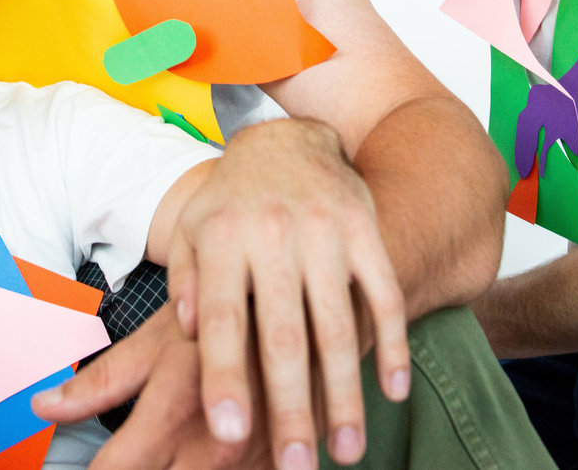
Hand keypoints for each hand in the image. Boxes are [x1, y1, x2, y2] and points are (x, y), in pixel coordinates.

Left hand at [32, 303, 270, 468]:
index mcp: (175, 410)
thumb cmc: (230, 309)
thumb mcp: (162, 336)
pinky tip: (196, 457)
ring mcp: (250, 464)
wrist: (317, 299)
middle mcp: (213, 448)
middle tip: (129, 456)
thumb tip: (42, 406)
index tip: (77, 468)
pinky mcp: (279, 469)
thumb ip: (102, 380)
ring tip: (160, 455)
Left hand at [168, 119, 410, 468]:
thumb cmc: (234, 200)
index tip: (229, 430)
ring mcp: (326, 231)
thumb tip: (184, 331)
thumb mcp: (194, 229)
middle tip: (296, 467)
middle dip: (291, 406)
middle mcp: (273, 233)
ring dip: (344, 393)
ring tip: (346, 450)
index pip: (221, 318)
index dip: (224, 375)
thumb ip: (187, 280)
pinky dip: (392, 344)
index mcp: (223, 238)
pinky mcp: (365, 230)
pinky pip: (384, 293)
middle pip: (283, 334)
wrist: (290, 139)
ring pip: (338, 324)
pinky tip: (393, 390)